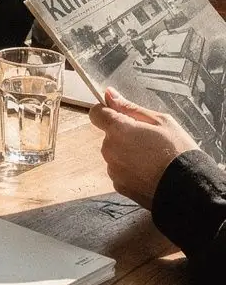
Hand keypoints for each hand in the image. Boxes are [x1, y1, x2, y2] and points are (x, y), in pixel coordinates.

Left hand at [89, 87, 198, 208]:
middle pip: (109, 135)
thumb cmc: (178, 153)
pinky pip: (120, 171)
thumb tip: (110, 94)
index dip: (107, 111)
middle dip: (124, 134)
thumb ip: (130, 107)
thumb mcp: (160, 121)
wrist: (188, 189)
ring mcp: (114, 171)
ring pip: (115, 154)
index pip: (96, 113)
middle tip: (149, 140)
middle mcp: (110, 150)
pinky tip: (149, 172)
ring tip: (152, 159)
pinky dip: (131, 170)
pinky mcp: (119, 187)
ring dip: (127, 153)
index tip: (120, 114)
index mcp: (119, 130)